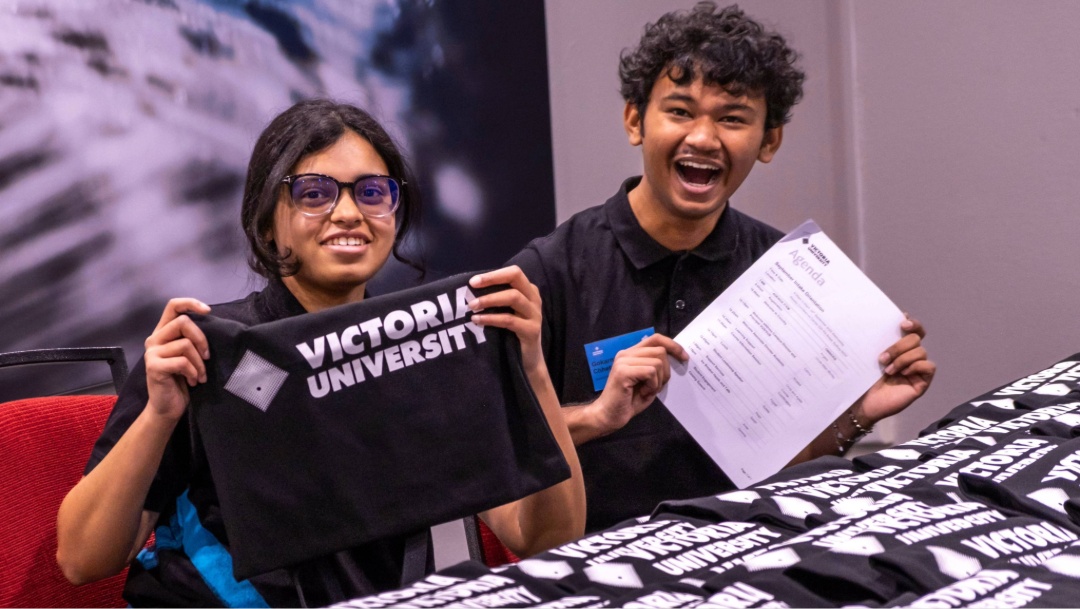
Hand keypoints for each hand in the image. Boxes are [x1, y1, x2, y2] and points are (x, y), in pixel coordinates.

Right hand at [143, 298, 210, 421]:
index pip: (173, 306)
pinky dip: (193, 372)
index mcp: (163, 333)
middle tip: (207, 357)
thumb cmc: (182, 381)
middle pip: (183, 323)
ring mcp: (152, 353)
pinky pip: (182, 362)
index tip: (208, 311)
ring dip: (199, 363)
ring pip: (185, 344)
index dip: (191, 304)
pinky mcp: (154, 367)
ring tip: (199, 375)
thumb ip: (191, 339)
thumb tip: (211, 324)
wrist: (167, 408)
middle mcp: (155, 339)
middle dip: (202, 340)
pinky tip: (193, 381)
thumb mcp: (189, 355)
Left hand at [468, 266, 544, 370]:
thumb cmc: (513, 333)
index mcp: (529, 291)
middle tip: (471, 287)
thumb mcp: (507, 311)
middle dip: (492, 279)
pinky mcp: (532, 330)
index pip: (513, 272)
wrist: (528, 360)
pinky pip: (509, 320)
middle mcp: (534, 299)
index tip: (473, 281)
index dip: (493, 274)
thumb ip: (496, 299)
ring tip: (472, 306)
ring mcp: (535, 314)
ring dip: (489, 300)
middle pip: (516, 278)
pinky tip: (477, 321)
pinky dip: (491, 318)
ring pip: (513, 297)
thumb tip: (470, 290)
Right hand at [594, 333, 687, 432]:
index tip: (684, 357)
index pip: (656, 338)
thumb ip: (657, 368)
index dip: (673, 345)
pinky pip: (650, 372)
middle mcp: (626, 353)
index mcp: (632, 354)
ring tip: (647, 391)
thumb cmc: (629, 401)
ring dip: (658, 381)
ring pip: (657, 362)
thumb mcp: (649, 381)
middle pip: (660, 351)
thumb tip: (677, 358)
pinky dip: (652, 385)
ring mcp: (623, 361)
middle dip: (666, 371)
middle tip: (656, 386)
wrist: (609, 416)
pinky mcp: (623, 371)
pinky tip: (643, 393)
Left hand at [856, 315, 935, 423]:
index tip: (902, 322)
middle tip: (882, 358)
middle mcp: (910, 356)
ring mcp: (916, 369)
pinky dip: (915, 366)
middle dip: (899, 345)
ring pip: (921, 351)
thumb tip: (885, 320)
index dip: (912, 323)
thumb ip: (879, 341)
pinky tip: (902, 373)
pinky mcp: (922, 382)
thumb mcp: (869, 356)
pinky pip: (929, 366)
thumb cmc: (863, 380)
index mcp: (898, 347)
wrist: (862, 403)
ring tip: (888, 370)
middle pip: (916, 338)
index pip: (913, 330)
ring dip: (903, 359)